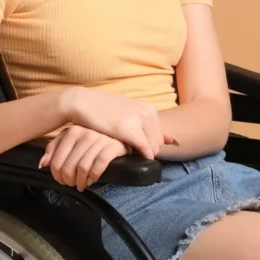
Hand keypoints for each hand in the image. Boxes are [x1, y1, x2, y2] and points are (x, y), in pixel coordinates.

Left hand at [38, 125, 127, 191]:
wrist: (121, 134)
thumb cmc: (93, 139)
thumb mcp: (71, 140)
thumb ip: (55, 149)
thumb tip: (43, 164)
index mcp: (73, 130)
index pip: (57, 160)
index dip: (56, 175)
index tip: (61, 180)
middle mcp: (86, 133)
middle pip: (68, 166)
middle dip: (68, 180)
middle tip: (71, 184)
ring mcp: (100, 139)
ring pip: (82, 168)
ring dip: (80, 181)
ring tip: (81, 185)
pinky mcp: (113, 146)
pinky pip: (99, 166)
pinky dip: (93, 177)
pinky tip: (91, 180)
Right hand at [62, 87, 177, 159]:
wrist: (83, 103)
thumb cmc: (105, 111)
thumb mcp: (130, 114)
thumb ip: (152, 126)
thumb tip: (176, 141)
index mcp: (149, 108)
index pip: (160, 136)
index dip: (149, 145)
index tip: (134, 147)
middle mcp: (147, 112)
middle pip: (158, 143)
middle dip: (147, 151)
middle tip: (129, 151)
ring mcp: (139, 120)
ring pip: (153, 148)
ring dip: (142, 154)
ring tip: (125, 151)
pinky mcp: (128, 129)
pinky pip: (145, 150)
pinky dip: (141, 157)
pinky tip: (129, 156)